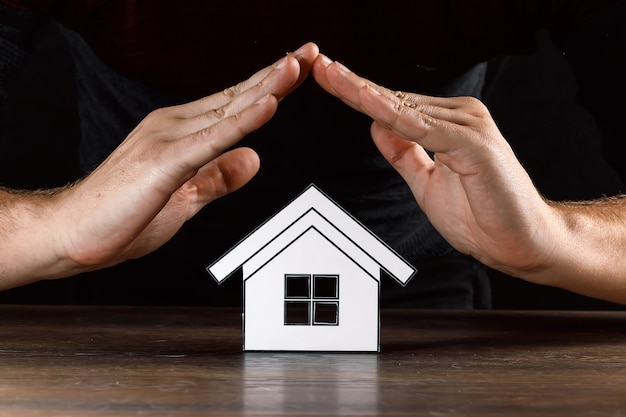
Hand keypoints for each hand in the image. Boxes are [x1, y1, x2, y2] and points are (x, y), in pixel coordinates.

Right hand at [28, 43, 318, 280]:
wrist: (72, 232)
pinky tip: (267, 105)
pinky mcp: (164, 162)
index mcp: (181, 133)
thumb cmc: (121, 215)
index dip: (270, 87)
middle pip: (238, 96)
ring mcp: (168, 139)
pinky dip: (242, 121)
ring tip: (298, 64)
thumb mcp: (187, 197)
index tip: (299, 71)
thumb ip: (219, 177)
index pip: (235, 104)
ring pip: (228, 109)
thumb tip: (255, 159)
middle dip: (278, 74)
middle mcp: (175, 126)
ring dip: (268, 86)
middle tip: (312, 52)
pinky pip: (212, 139)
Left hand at [312, 54, 559, 279]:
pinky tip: (367, 101)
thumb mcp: (426, 182)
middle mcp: (458, 117)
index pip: (392, 105)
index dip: (357, 94)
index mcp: (446, 124)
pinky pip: (423, 127)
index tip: (328, 79)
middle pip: (393, 99)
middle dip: (352, 84)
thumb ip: (403, 154)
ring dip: (364, 91)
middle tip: (318, 67)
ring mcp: (467, 126)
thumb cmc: (482, 214)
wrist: (522, 243)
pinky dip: (392, 114)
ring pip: (403, 107)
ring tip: (332, 75)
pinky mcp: (473, 143)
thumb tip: (375, 127)